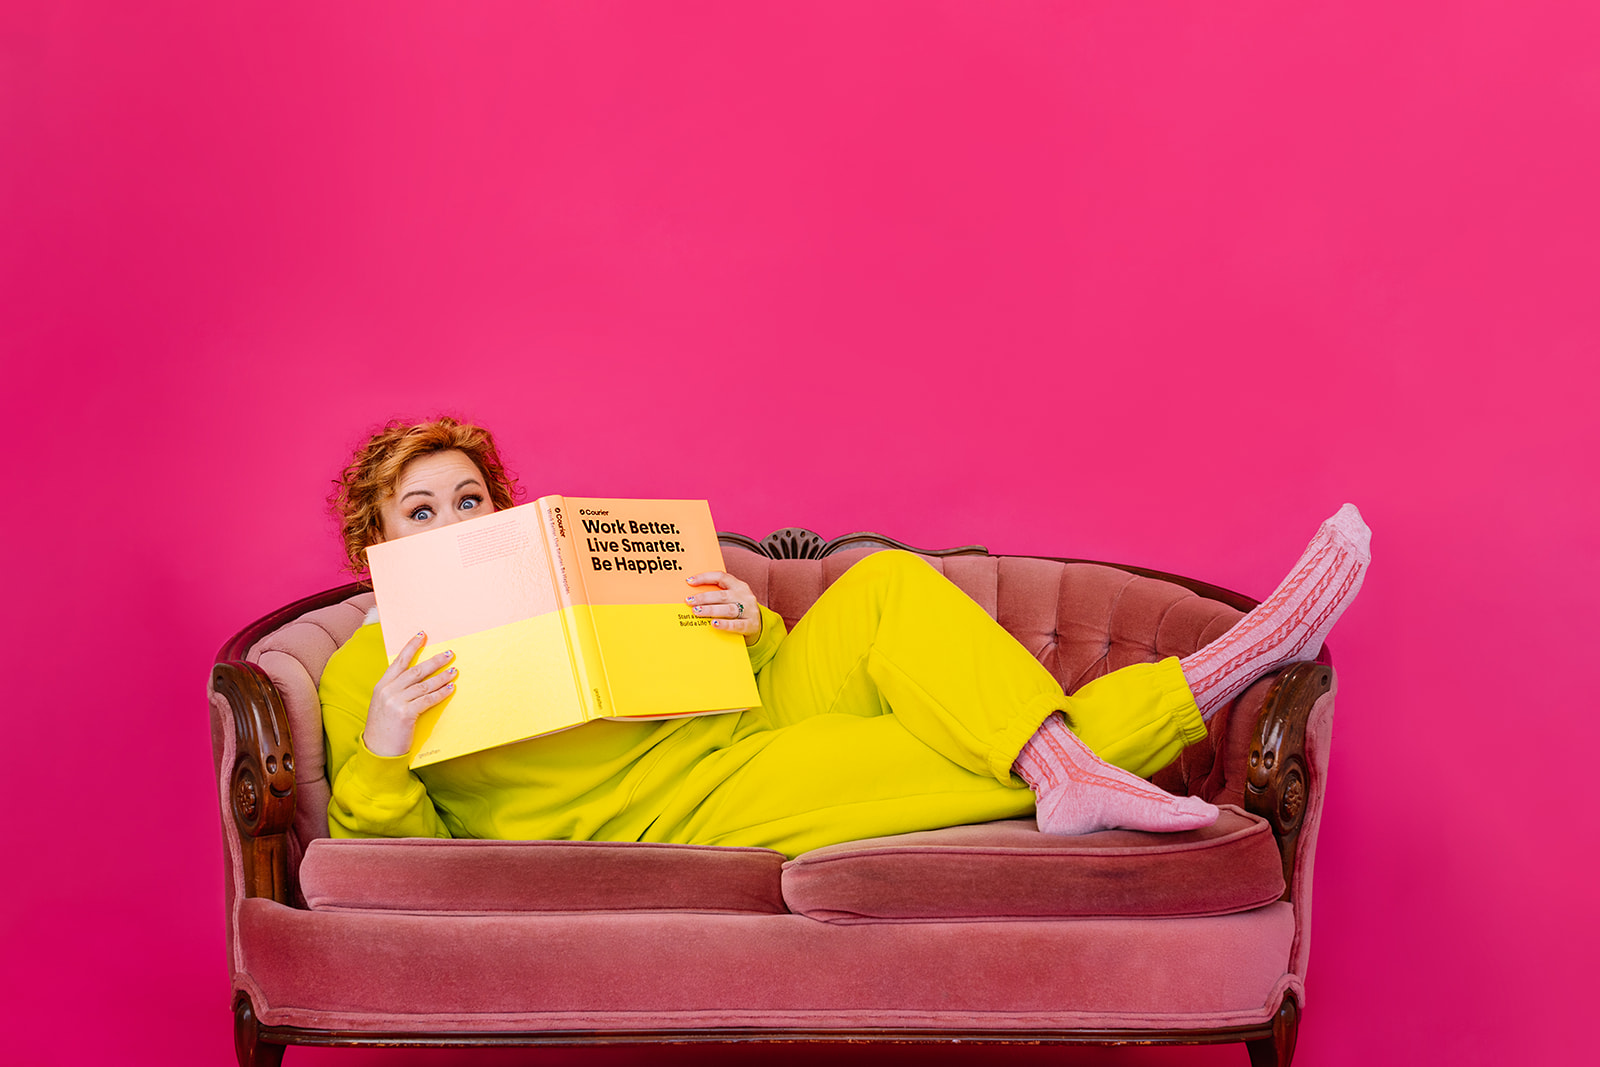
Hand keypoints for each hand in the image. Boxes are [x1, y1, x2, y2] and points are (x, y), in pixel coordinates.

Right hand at [362, 632, 455, 757]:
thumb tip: (416, 680)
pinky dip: (441, 693)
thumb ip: (395, 691)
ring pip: (424, 684)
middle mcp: (387, 691)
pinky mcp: (405, 714)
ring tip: (454, 670)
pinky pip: (428, 699)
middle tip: (449, 653)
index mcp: (381, 686)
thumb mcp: (383, 705)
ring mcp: (395, 702)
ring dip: (442, 676)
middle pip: (415, 670)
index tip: (422, 635)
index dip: (411, 647)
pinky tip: (450, 688)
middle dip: (434, 660)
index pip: (398, 661)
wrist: (377, 752)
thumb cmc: (383, 729)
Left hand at [685, 571, 763, 645]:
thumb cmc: (739, 610)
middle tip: (690, 601)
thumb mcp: (732, 598)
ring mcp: (749, 610)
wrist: (757, 625)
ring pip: (728, 609)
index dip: (705, 577)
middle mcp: (744, 596)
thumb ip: (717, 595)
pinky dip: (725, 624)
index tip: (690, 581)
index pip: (721, 577)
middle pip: (722, 595)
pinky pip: (736, 624)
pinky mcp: (751, 625)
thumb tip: (693, 596)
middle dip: (704, 598)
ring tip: (697, 611)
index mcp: (739, 586)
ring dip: (711, 610)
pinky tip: (714, 624)